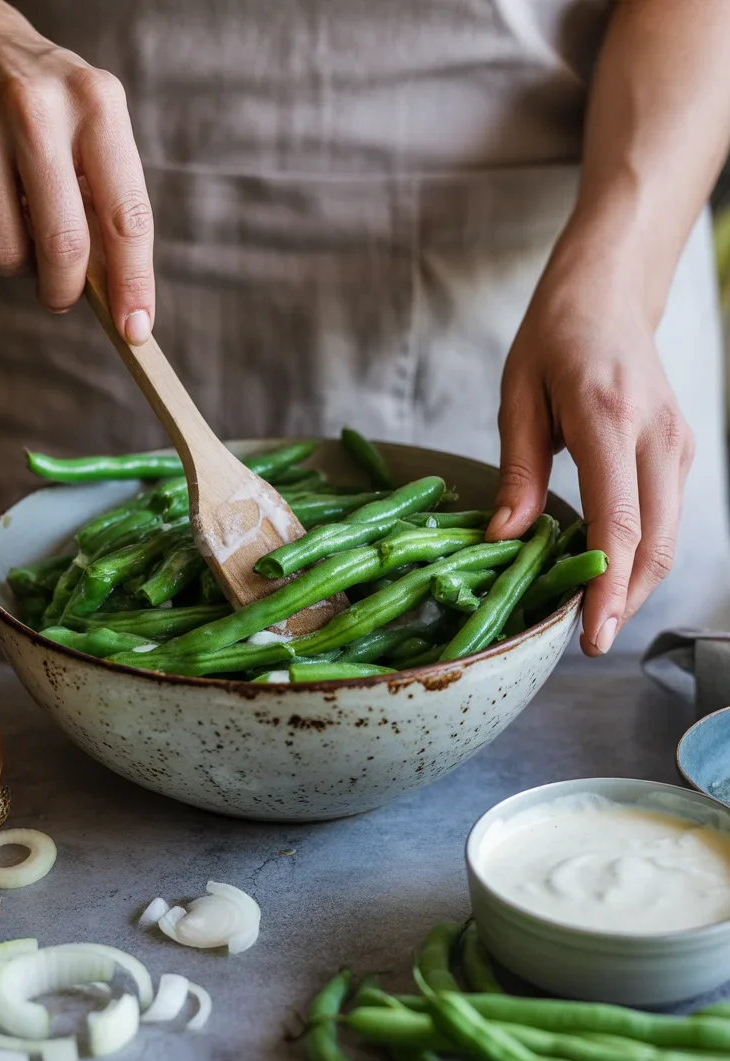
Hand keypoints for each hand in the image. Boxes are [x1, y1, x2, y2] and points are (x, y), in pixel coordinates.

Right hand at [0, 5, 153, 340]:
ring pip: (6, 253)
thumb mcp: (98, 135)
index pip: (126, 216)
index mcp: (96, 106)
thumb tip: (124, 301)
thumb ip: (112, 209)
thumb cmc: (52, 113)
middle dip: (66, 289)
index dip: (133, 282)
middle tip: (63, 296)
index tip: (134, 329)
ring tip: (24, 231)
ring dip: (21, 266)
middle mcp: (35, 108)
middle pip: (62, 244)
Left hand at [488, 235, 694, 654]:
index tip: (591, 635)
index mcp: (608, 417)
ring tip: (591, 613)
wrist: (609, 294)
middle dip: (624, 602)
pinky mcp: (681, 451)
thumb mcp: (516, 396)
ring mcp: (677, 444)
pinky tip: (605, 570)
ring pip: (668, 538)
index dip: (608, 588)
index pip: (620, 522)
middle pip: (656, 544)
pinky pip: (666, 518)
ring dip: (634, 584)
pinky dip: (640, 554)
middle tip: (585, 639)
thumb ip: (516, 470)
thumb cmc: (554, 338)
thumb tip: (505, 538)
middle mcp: (655, 435)